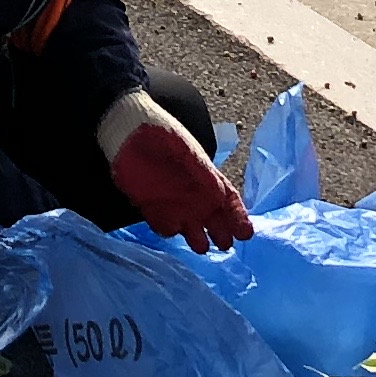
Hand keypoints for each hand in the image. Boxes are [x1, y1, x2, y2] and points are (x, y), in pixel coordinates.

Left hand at [110, 118, 252, 253]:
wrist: (130, 130)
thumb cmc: (163, 134)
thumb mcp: (189, 151)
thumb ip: (204, 174)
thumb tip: (219, 195)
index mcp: (208, 179)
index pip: (229, 202)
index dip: (238, 217)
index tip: (245, 233)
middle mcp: (195, 196)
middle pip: (214, 221)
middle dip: (222, 233)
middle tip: (225, 243)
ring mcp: (174, 204)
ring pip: (192, 230)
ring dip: (198, 239)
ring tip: (203, 246)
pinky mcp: (152, 208)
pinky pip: (165, 226)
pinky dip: (170, 229)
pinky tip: (175, 229)